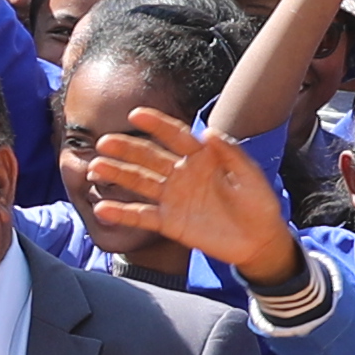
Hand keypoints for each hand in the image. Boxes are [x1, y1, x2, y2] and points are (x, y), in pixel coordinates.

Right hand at [70, 112, 301, 282]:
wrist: (260, 240)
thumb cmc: (258, 203)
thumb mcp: (250, 175)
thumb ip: (230, 153)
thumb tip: (208, 130)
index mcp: (201, 157)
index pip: (175, 135)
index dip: (156, 124)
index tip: (135, 114)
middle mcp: (182, 174)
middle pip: (149, 157)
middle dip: (126, 148)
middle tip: (104, 142)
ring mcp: (173, 198)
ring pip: (140, 182)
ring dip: (117, 175)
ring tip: (95, 168)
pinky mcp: (170, 222)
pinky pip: (142, 216)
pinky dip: (122, 213)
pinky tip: (102, 209)